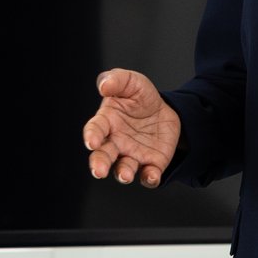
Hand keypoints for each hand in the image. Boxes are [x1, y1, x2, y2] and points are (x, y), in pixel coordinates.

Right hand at [82, 69, 180, 186]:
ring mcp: (132, 154)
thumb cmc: (140, 96)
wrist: (165, 110)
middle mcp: (115, 142)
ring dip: (122, 173)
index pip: (95, 129)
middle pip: (103, 156)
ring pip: (122, 168)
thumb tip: (103, 86)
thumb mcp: (132, 82)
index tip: (91, 141)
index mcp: (107, 122)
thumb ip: (117, 80)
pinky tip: (151, 176)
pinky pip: (148, 175)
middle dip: (99, 164)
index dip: (91, 136)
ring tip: (124, 174)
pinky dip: (149, 178)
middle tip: (99, 171)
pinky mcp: (151, 164)